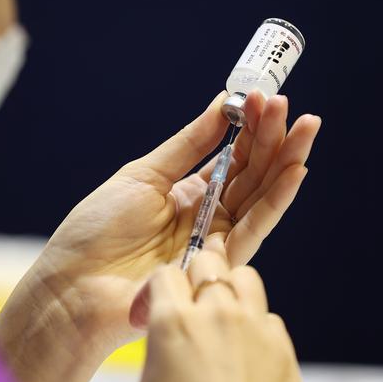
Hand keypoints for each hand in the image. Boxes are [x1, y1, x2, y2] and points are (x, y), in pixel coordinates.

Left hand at [0, 91, 319, 381]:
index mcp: (188, 192)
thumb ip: (188, 144)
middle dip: (273, 139)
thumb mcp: (144, 174)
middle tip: (290, 107)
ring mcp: (215, 239)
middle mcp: (208, 214)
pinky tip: (295, 171)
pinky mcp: (218, 264)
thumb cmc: (99, 228)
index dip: (248, 127)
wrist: (76, 284)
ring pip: (260, 196)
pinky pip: (255, 229)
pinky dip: (276, 200)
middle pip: (252, 173)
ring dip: (284, 162)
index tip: (263, 97)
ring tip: (306, 128)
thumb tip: (221, 104)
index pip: (231, 156)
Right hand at [136, 239, 303, 381]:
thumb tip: (162, 339)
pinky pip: (269, 318)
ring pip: (245, 278)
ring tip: (218, 322)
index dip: (155, 292)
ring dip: (229, 292)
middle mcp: (218, 317)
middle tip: (187, 308)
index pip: (165, 274)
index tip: (151, 315)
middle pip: (208, 264)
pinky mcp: (284, 353)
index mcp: (174, 325)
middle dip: (194, 280)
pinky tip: (244, 354)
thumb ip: (156, 349)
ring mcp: (256, 331)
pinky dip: (255, 325)